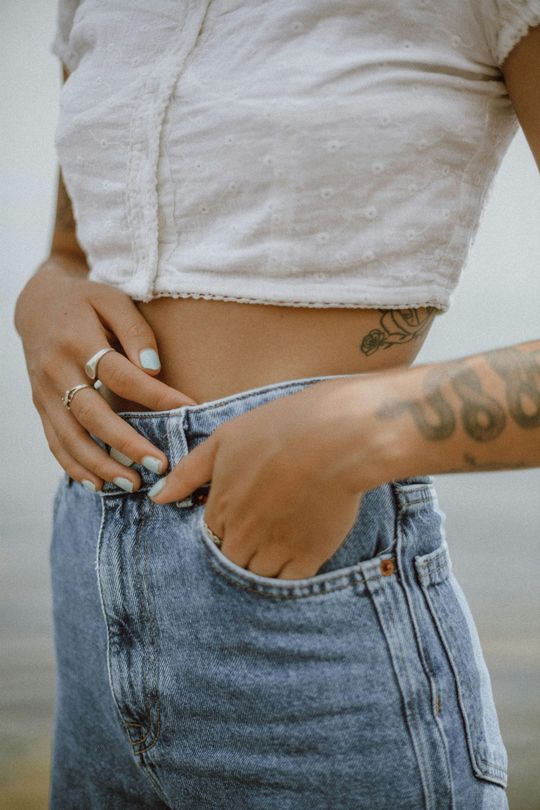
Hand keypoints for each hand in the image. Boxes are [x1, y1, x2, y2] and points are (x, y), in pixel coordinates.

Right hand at [14, 255, 196, 491]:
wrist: (37, 304)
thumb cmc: (87, 302)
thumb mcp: (113, 300)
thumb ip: (136, 331)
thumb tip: (153, 368)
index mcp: (77, 339)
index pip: (120, 374)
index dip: (154, 394)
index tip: (187, 410)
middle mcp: (56, 369)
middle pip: (92, 414)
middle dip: (126, 443)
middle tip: (159, 464)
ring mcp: (44, 392)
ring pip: (70, 436)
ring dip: (101, 465)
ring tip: (133, 484)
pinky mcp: (41, 406)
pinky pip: (55, 442)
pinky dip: (75, 467)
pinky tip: (98, 485)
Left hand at [146, 377, 388, 578]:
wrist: (336, 437)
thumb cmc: (280, 428)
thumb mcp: (225, 440)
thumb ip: (189, 472)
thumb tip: (157, 497)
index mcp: (221, 507)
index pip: (212, 535)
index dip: (228, 525)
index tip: (246, 512)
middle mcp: (244, 534)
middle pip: (233, 560)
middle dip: (243, 548)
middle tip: (265, 526)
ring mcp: (276, 548)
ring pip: (258, 574)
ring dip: (265, 562)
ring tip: (283, 537)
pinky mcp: (309, 556)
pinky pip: (290, 581)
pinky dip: (291, 572)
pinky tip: (299, 550)